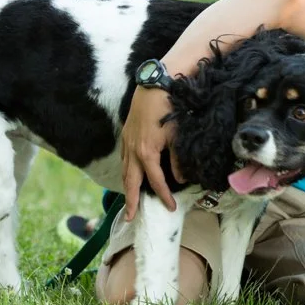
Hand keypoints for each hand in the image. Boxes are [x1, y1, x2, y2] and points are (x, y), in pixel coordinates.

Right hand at [120, 85, 181, 215]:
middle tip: (130, 217)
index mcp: (146, 154)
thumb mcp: (177, 136)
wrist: (153, 87)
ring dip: (126, 187)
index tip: (170, 207)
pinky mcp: (126, 134)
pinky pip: (124, 159)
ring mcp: (127, 143)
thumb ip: (178, 160)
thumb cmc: (168, 109)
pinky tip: (129, 173)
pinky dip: (126, 170)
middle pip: (130, 182)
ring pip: (125, 170)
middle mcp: (133, 151)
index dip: (164, 195)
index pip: (156, 181)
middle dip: (130, 201)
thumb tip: (180, 179)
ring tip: (128, 200)